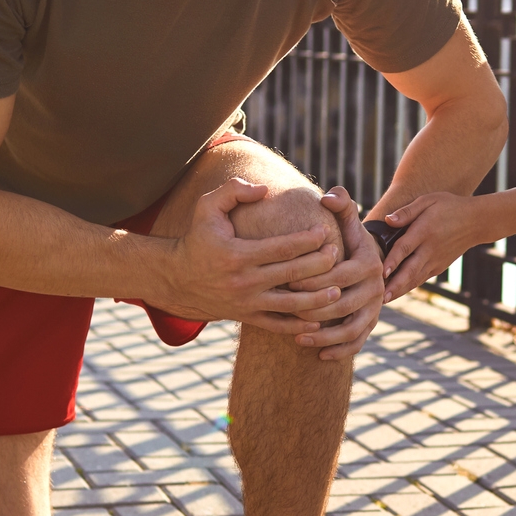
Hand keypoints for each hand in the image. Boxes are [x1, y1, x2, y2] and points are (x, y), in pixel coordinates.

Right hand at [156, 179, 348, 333]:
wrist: (177, 278)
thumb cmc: (198, 237)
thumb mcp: (206, 207)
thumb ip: (233, 190)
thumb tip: (263, 189)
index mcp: (237, 255)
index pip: (281, 248)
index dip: (307, 240)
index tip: (325, 231)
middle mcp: (243, 281)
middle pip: (291, 275)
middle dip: (319, 264)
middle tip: (337, 253)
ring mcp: (246, 303)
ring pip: (289, 306)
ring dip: (317, 299)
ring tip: (338, 290)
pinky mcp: (246, 317)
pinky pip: (277, 325)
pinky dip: (299, 326)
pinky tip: (319, 320)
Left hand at [288, 189, 384, 361]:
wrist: (371, 262)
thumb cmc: (349, 241)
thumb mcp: (349, 222)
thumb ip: (341, 206)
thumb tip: (328, 196)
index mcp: (368, 262)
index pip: (339, 274)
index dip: (312, 279)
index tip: (286, 281)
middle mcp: (376, 287)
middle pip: (342, 304)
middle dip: (312, 308)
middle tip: (285, 310)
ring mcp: (376, 308)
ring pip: (351, 328)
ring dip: (324, 336)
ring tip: (298, 338)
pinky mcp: (372, 324)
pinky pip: (358, 342)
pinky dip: (339, 350)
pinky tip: (318, 355)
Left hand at [378, 191, 493, 299]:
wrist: (476, 221)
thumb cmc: (450, 207)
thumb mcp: (429, 201)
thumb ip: (407, 211)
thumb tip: (387, 220)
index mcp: (425, 231)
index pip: (405, 248)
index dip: (393, 261)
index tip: (382, 273)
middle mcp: (430, 249)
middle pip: (410, 270)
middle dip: (395, 285)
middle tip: (381, 297)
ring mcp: (436, 260)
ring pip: (415, 278)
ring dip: (400, 290)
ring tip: (385, 300)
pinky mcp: (440, 266)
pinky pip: (422, 278)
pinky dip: (410, 286)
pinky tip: (397, 292)